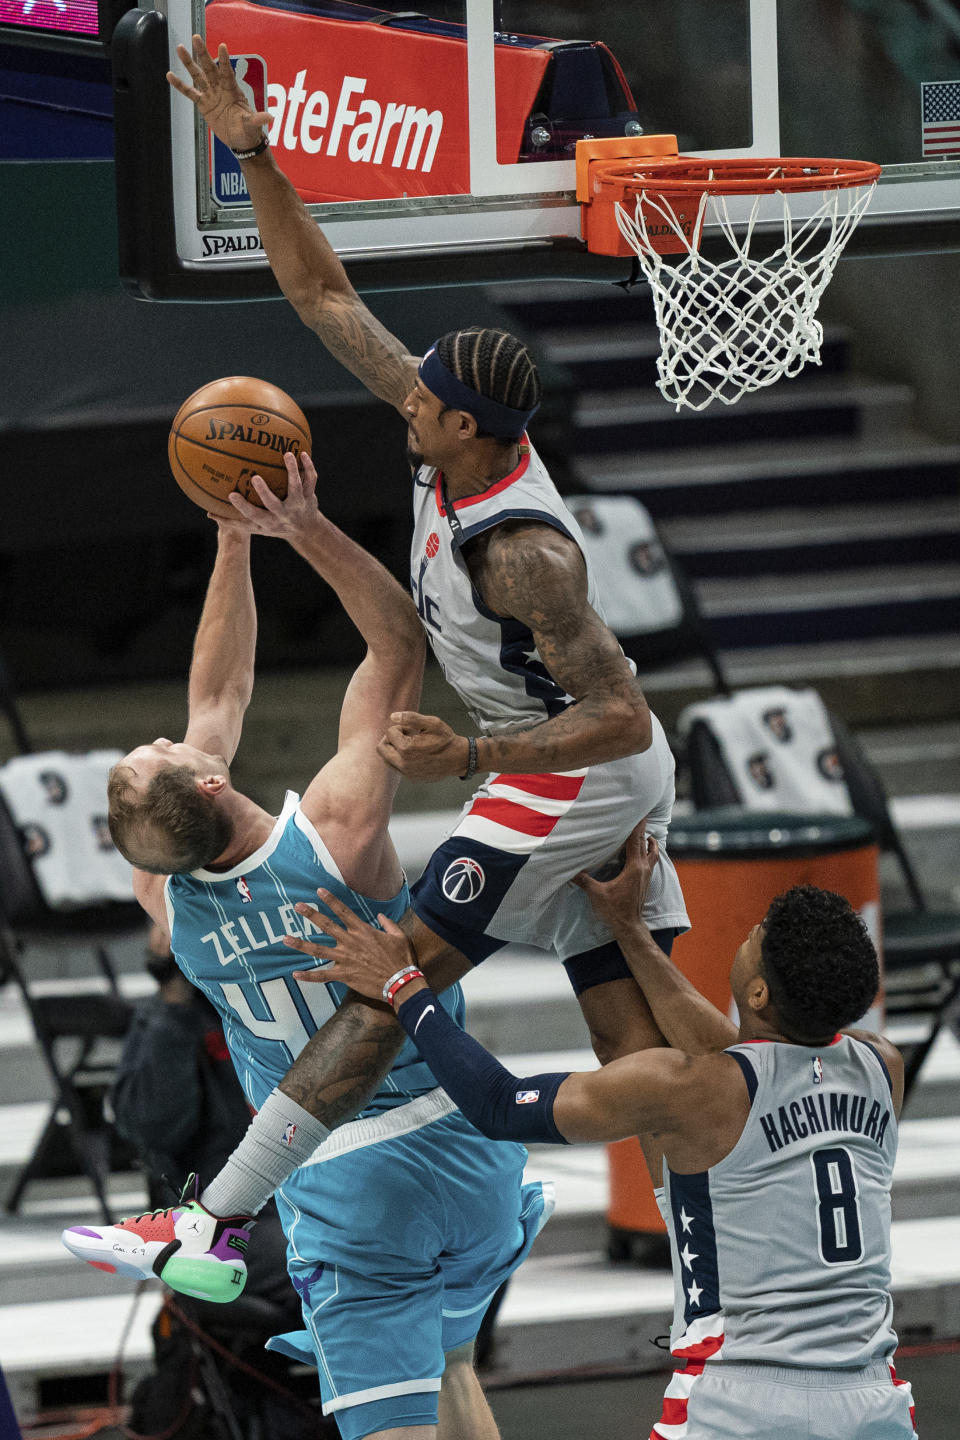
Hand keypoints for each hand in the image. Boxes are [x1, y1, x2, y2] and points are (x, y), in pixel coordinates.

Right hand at [167, 35, 272, 152]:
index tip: (222, 46)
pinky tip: (170, 75)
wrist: (240, 140)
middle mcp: (220, 88)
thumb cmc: (249, 130)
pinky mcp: (203, 104)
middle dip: (203, 54)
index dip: (225, 61)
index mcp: (233, 90)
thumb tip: (270, 117)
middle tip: (196, 37)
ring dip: (189, 63)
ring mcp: (211, 94)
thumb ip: (258, 119)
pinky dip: (180, 85)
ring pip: (198, 76)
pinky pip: (190, 92)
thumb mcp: (253, 125)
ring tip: (180, 48)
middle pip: (210, 68)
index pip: (228, 72)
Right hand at [219, 452, 324, 541]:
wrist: (307, 531)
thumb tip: (208, 513)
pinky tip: (302, 452)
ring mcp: (298, 504)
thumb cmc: (275, 526)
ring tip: (287, 454)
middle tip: (255, 477)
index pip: (253, 515)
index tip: (231, 494)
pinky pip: (311, 479)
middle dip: (265, 492)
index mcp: (269, 521)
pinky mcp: (310, 495)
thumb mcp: (256, 528)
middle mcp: (284, 514)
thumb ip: (233, 521)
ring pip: (297, 487)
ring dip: (293, 471)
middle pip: (274, 504)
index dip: (242, 507)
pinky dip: (308, 467)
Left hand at [286, 889, 414, 1000]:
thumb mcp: (399, 936)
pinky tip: (295, 974)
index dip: (330, 900)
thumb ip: (388, 924)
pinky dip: (308, 976)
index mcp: (363, 931)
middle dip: (311, 914)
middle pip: (326, 925)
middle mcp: (350, 942)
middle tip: (297, 906)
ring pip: (318, 950)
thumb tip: (381, 916)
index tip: (318, 891)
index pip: (343, 911)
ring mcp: (345, 959)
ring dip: (301, 944)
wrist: (401, 982)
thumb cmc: (402, 958)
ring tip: (285, 938)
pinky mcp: (344, 975)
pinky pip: (323, 976)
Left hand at [377, 713, 470, 780]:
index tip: (413, 730)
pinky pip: (396, 767)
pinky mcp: (410, 778)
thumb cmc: (446, 740)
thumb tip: (392, 716)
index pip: (389, 732)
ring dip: (394, 749)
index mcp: (407, 749)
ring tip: (410, 745)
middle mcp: (404, 763)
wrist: (458, 759)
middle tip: (405, 736)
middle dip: (391, 739)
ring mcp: (406, 773)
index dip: (401, 727)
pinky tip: (414, 754)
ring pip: (386, 759)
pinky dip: (400, 758)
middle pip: (381, 748)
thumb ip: (411, 718)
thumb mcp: (432, 723)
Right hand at [572, 821, 659, 932]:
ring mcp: (646, 875)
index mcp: (634, 868)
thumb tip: (568, 870)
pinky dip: (649, 852)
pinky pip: (651, 861)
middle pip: (644, 843)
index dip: (636, 825)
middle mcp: (643, 868)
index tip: (639, 812)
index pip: (635, 841)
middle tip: (642, 814)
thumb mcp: (596, 893)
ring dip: (649, 841)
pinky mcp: (645, 881)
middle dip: (642, 828)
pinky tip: (644, 852)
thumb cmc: (614, 910)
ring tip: (645, 832)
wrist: (629, 926)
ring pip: (652, 852)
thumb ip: (583, 880)